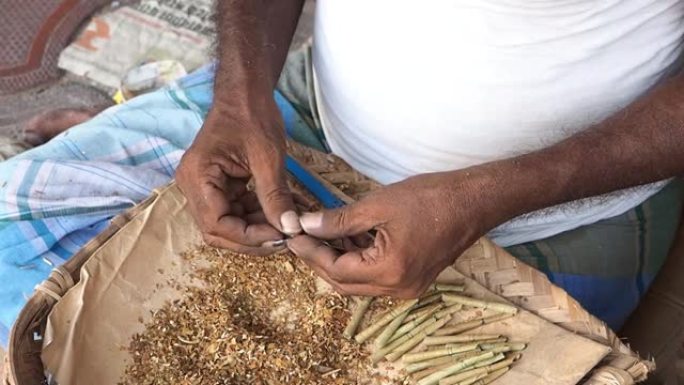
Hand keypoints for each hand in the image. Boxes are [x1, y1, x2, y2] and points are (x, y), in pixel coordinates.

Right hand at [176, 99, 300, 254]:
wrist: (246, 93)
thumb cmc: (252, 116)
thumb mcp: (268, 158)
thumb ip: (275, 195)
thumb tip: (289, 229)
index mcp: (197, 177)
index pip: (217, 225)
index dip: (249, 237)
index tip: (280, 237)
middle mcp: (194, 186)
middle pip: (220, 230)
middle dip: (254, 237)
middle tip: (286, 237)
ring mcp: (205, 187)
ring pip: (230, 223)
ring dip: (260, 227)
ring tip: (290, 222)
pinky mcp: (219, 186)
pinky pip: (237, 210)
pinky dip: (260, 214)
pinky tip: (284, 210)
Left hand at [288, 171, 494, 297]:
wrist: (475, 201)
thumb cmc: (430, 198)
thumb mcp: (378, 205)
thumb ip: (339, 220)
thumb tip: (307, 225)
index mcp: (389, 271)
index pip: (336, 271)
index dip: (311, 253)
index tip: (292, 236)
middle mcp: (398, 288)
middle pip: (345, 283)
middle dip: (320, 261)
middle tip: (302, 238)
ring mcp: (408, 287)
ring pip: (360, 282)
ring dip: (339, 261)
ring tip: (321, 235)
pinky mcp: (414, 279)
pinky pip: (376, 277)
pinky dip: (359, 260)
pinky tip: (347, 238)